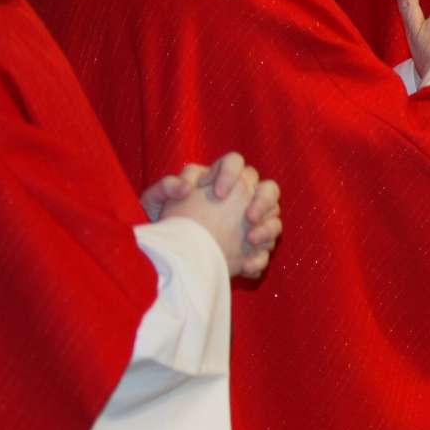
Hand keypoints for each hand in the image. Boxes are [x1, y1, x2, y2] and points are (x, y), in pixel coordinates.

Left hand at [154, 151, 283, 278]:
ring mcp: (252, 224)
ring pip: (275, 218)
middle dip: (263, 200)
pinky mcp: (253, 249)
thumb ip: (163, 188)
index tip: (219, 194)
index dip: (231, 174)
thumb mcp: (154, 203)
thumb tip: (182, 187)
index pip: (234, 162)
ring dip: (267, 228)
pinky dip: (258, 258)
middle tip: (248, 216)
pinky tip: (244, 266)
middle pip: (269, 188)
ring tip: (249, 240)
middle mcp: (241, 198)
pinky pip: (266, 251)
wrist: (169, 254)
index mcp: (219, 179)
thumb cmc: (162, 221)